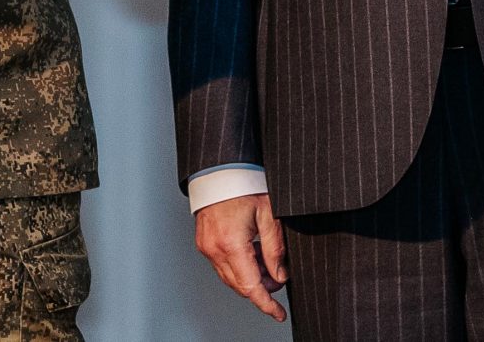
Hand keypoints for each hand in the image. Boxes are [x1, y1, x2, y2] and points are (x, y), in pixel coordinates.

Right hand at [195, 194, 287, 320]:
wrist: (219, 170)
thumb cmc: (243, 186)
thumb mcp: (269, 216)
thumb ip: (275, 250)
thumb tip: (280, 276)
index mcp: (232, 244)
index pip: (251, 287)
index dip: (267, 304)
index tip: (278, 313)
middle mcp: (215, 249)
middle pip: (240, 286)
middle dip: (262, 289)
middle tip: (279, 277)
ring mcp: (206, 246)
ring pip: (230, 278)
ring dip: (250, 278)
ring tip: (266, 262)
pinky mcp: (203, 243)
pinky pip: (221, 265)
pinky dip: (238, 267)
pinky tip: (252, 255)